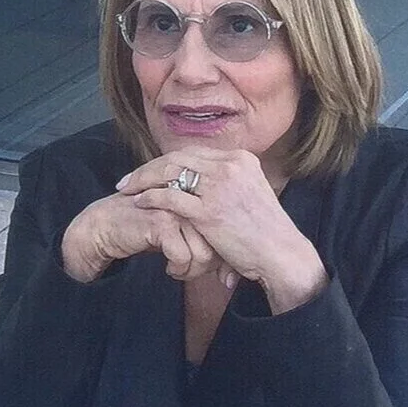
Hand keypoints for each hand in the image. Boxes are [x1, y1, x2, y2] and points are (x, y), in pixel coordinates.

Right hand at [61, 191, 225, 284]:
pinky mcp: (161, 221)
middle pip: (221, 243)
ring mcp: (178, 208)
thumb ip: (208, 241)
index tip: (223, 276)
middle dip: (211, 268)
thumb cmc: (147, 229)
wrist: (106, 225)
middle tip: (195, 274)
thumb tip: (231, 276)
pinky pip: (183, 256)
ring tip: (180, 271)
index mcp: (203, 195)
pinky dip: (178, 269)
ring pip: (205, 253)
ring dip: (193, 272)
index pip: (228, 229)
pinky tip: (169, 269)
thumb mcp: (183, 232)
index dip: (227, 257)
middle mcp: (194, 198)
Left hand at [119, 148, 326, 311]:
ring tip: (126, 191)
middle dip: (148, 168)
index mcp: (240, 159)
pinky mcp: (209, 210)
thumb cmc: (263, 231)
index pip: (192, 152)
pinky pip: (169, 196)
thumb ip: (226, 183)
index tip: (147, 172)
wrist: (280, 254)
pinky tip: (139, 204)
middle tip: (127, 181)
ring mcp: (220, 186)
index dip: (165, 161)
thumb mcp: (249, 193)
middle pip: (177, 158)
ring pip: (169, 172)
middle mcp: (231, 166)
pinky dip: (150, 198)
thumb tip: (199, 180)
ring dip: (143, 180)